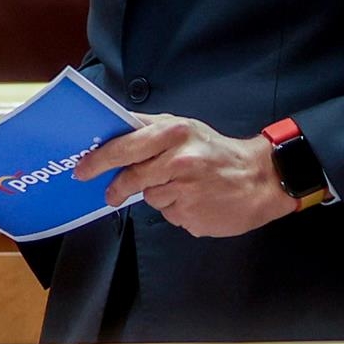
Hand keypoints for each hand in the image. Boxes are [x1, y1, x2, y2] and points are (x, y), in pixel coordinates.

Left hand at [72, 115, 295, 238]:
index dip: (99, 160)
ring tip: (180, 186)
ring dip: (156, 194)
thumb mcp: (185, 127)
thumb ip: (149, 127)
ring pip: (150, 198)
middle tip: (110, 194)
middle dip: (116, 187)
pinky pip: (169, 214)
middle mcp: (178, 161)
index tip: (82, 168)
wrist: (261, 179)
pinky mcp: (192, 217)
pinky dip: (174, 208)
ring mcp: (186, 192)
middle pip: (131, 178)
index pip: (124, 147)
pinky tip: (193, 199)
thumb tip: (113, 127)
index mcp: (173, 134)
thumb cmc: (217, 151)